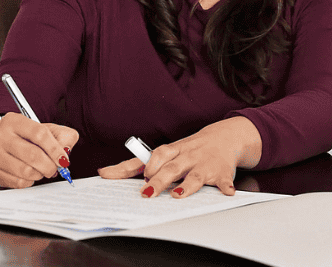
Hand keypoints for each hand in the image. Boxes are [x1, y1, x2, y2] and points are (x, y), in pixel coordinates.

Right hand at [0, 112, 78, 187]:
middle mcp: (1, 137)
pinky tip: (30, 175)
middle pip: (33, 155)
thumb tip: (66, 151)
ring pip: (25, 171)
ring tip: (42, 170)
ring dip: (40, 174)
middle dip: (50, 166)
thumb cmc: (24, 137)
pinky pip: (17, 182)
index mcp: (15, 121)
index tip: (63, 160)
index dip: (55, 149)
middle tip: (55, 168)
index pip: (39, 134)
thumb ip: (62, 136)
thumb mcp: (44, 128)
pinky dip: (29, 181)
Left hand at [98, 116, 260, 198]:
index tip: (134, 175)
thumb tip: (105, 172)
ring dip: (188, 184)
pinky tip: (226, 192)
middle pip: (172, 167)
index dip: (145, 165)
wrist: (226, 137)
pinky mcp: (221, 172)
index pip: (156, 155)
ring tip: (178, 194)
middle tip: (148, 193)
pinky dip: (225, 186)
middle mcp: (187, 156)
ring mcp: (204, 164)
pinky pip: (224, 179)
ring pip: (195, 174)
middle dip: (160, 179)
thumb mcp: (167, 152)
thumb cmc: (190, 148)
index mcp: (173, 151)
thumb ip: (138, 163)